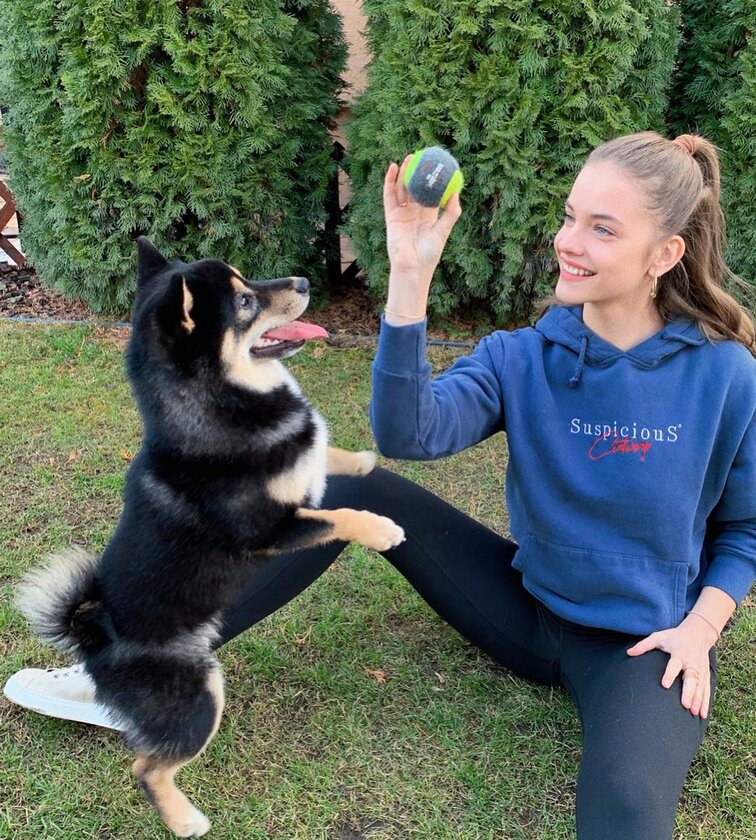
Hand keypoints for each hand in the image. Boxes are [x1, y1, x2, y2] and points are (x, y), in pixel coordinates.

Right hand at [383, 157, 461, 297]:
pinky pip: (389, 196)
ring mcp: (402, 214)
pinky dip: (390, 182)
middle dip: (418, 172)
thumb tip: (456, 192)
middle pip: (415, 188)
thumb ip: (450, 212)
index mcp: (428, 215)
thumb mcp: (444, 230)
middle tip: (423, 156)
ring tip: (409, 158)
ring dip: (404, 173)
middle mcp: (414, 212)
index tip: (437, 165)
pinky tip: (393, 168)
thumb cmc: (430, 253)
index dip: (432, 179)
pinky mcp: (391, 216)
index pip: (430, 193)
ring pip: (402, 189)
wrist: (413, 267)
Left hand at [626, 614, 717, 718]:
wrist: (698, 633)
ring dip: (698, 700)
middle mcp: (692, 663)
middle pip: (691, 678)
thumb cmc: (674, 636)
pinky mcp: (706, 675)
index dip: (669, 674)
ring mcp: (700, 670)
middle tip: (685, 705)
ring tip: (694, 713)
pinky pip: (706, 690)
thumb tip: (628, 652)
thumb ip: (644, 645)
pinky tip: (702, 714)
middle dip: (689, 692)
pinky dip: (705, 702)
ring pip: (700, 687)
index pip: (674, 664)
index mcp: (679, 653)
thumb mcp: (658, 637)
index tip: (664, 685)